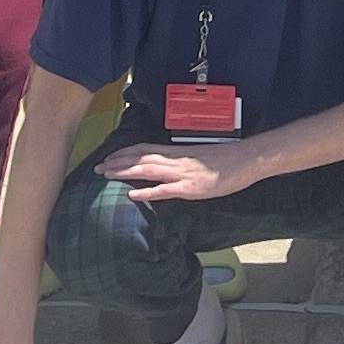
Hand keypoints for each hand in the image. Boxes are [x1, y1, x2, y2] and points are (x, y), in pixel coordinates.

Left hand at [100, 137, 256, 203]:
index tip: (108, 157)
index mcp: (178, 153)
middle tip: (97, 168)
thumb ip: (181, 163)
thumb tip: (166, 168)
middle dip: (117, 162)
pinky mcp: (191, 187)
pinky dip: (147, 191)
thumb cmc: (226, 160)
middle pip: (141, 158)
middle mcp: (177, 160)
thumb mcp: (199, 158)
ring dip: (125, 172)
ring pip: (148, 169)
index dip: (125, 153)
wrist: (247, 159)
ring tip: (106, 174)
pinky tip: (132, 194)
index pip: (145, 150)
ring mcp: (183, 173)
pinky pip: (165, 190)